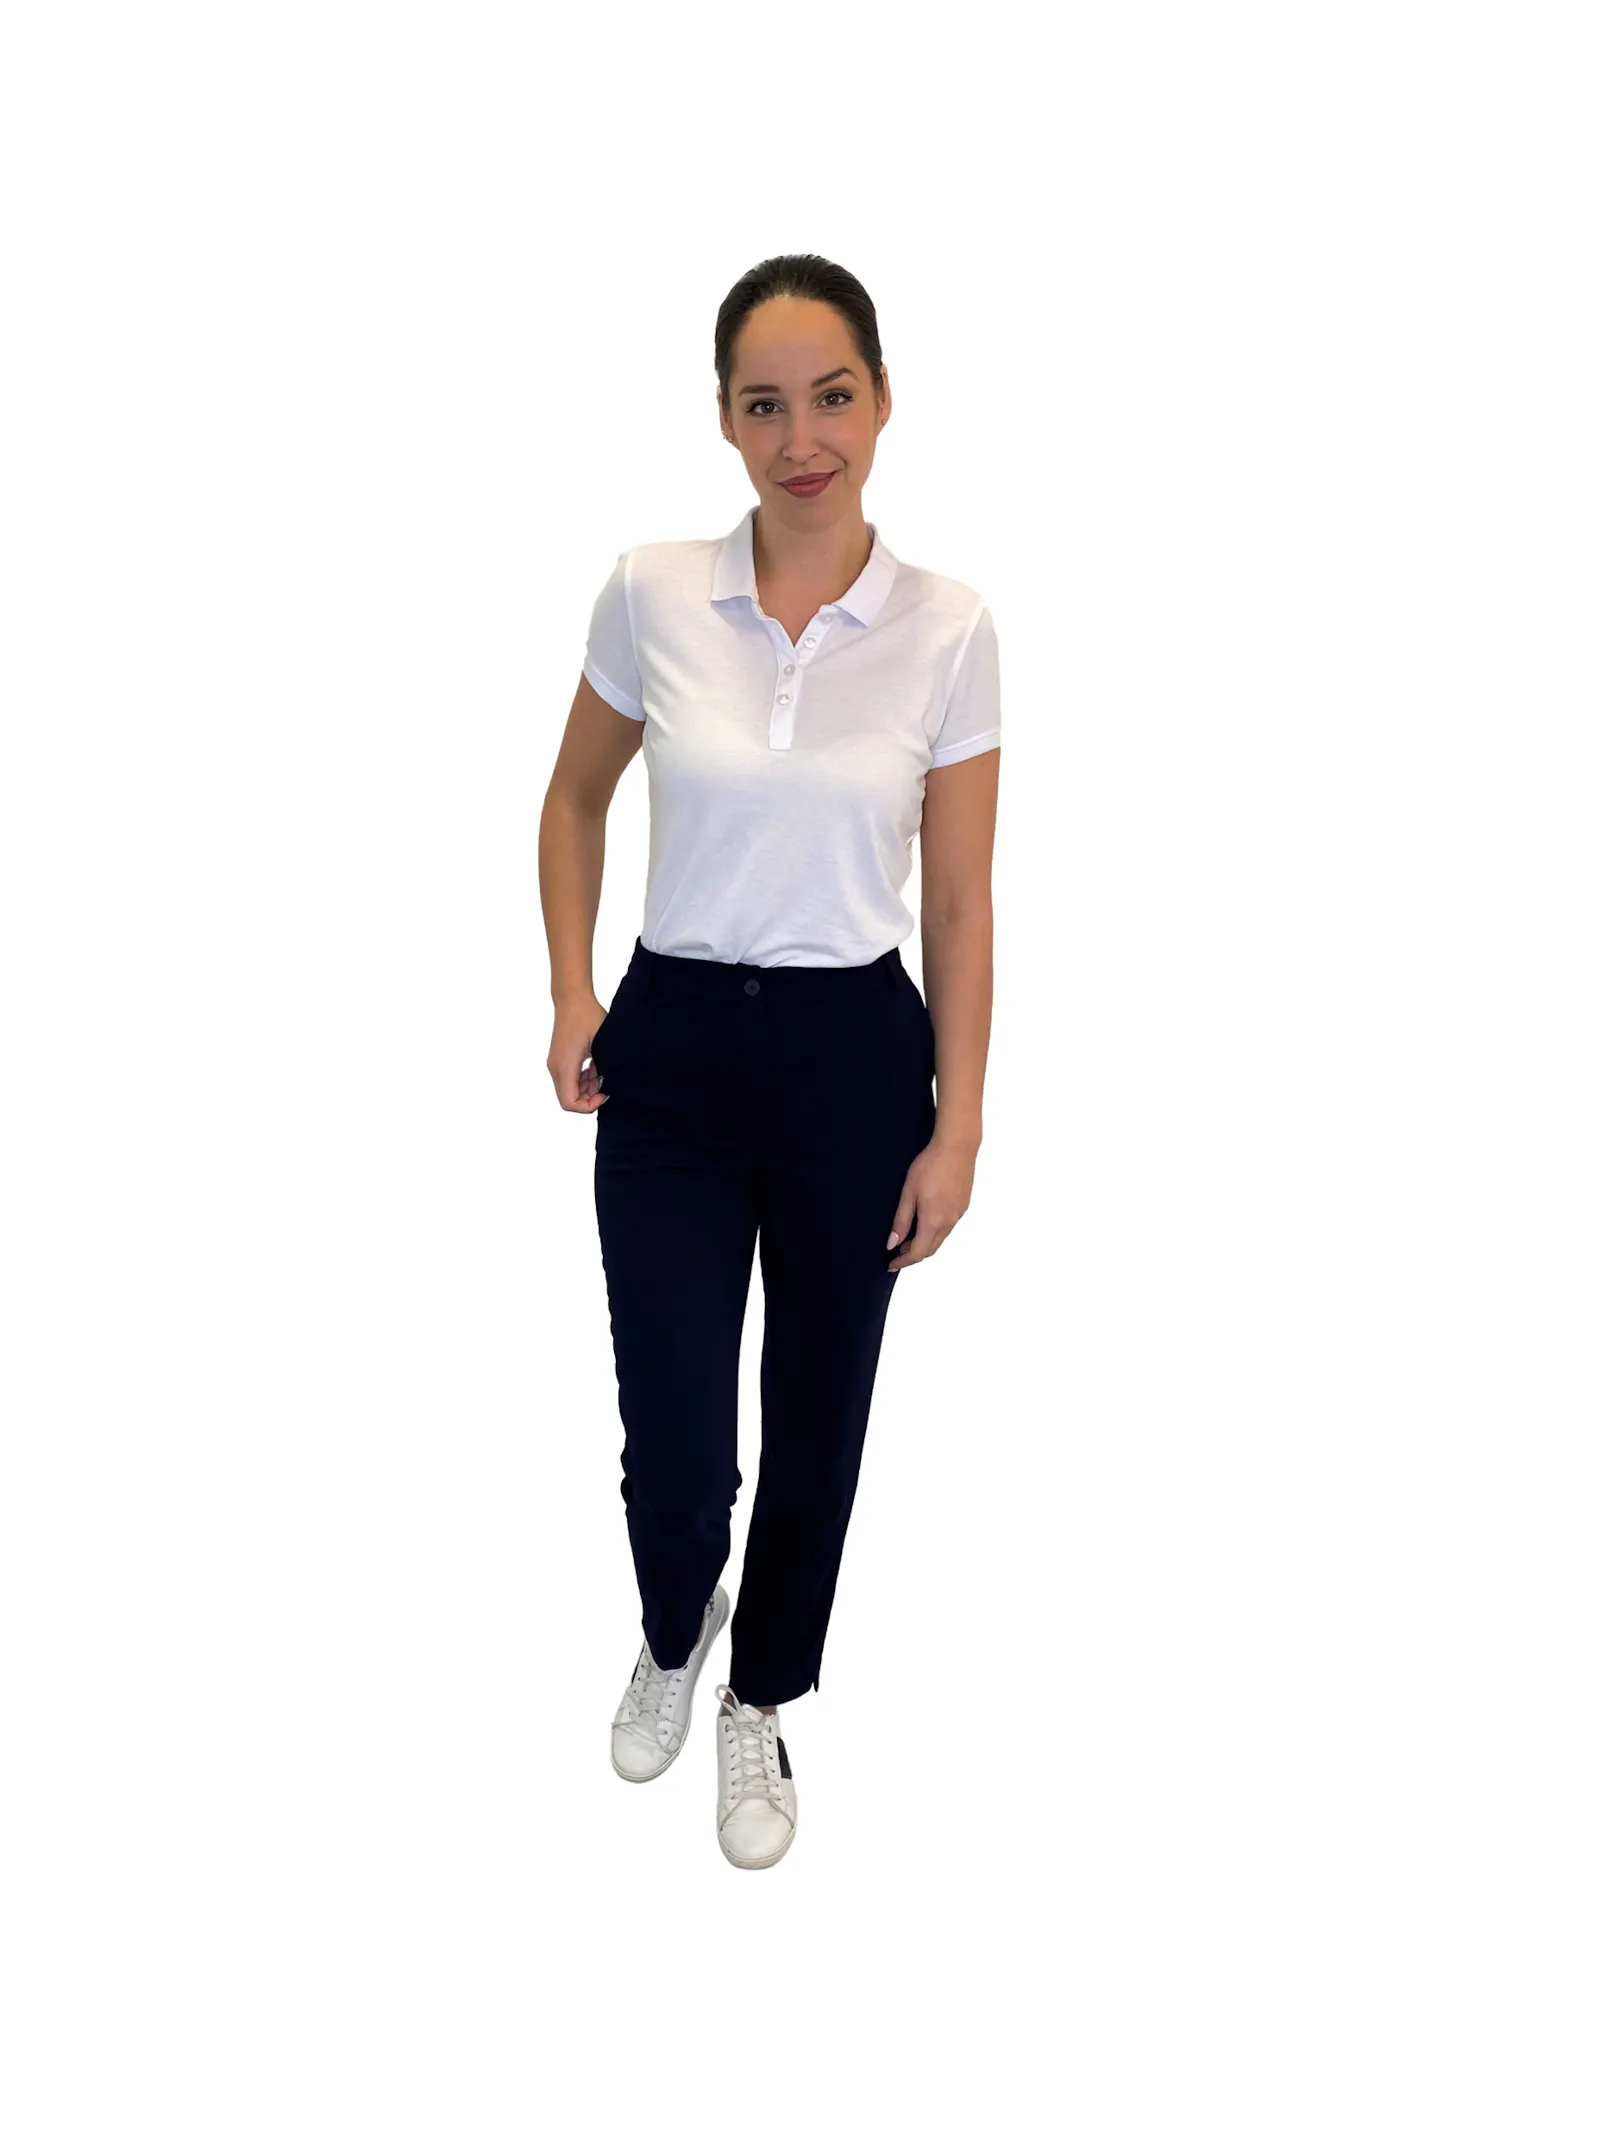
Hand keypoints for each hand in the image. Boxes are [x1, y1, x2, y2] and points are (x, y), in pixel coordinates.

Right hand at [552, 998, 608, 1112]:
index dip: (588, 1106)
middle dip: (589, 1098)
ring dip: (587, 1088)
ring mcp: (555, 1064)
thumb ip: (604, 1068)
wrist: (572, 999)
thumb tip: (610, 1085)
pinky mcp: (558, 1059)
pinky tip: (596, 1067)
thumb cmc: (587, 1015)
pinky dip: (583, 1080)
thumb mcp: (602, 1043)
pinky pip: (569, 1080)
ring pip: (569, 1091)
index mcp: (565, 1066)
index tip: (604, 1093)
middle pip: (569, 1100)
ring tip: (602, 1071)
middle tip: (605, 1082)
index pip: (570, 1103)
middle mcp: (556, 1068)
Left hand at [885, 1136, 977, 1271]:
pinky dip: (934, 1232)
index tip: (891, 1264)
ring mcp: (958, 1215)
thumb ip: (901, 1220)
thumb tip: (892, 1243)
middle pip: (930, 1250)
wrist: (957, 1148)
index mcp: (933, 1221)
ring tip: (908, 1236)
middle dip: (912, 1255)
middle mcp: (948, 1223)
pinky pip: (948, 1228)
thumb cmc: (930, 1166)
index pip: (917, 1254)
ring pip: (940, 1239)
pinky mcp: (963, 1207)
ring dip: (924, 1243)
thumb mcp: (908, 1193)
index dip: (902, 1262)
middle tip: (896, 1251)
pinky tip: (925, 1221)